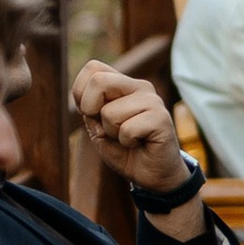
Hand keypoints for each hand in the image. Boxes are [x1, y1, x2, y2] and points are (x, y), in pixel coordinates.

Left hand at [71, 62, 198, 208]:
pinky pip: (127, 129)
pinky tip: (140, 144)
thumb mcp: (98, 128)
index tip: (93, 115)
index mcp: (123, 84)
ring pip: (109, 112)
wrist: (153, 175)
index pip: (92, 69)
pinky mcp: (161, 118)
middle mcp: (139, 86)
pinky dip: (127, 143)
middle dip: (92, 111)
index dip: (81, 95)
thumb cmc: (125, 151)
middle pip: (99, 81)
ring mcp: (152, 100)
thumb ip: (90, 109)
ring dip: (112, 134)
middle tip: (108, 129)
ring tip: (129, 139)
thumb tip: (86, 97)